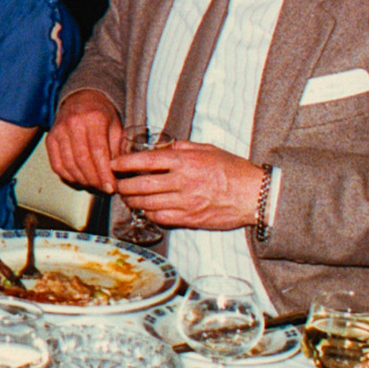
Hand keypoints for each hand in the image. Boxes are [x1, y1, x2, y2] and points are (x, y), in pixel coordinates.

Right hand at [47, 90, 124, 192]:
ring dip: (82, 180)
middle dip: (94, 180)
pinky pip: (57, 165)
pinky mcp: (50, 139)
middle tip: (104, 189)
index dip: (104, 173)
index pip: (98, 152)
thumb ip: (118, 149)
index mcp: (94, 118)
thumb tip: (120, 174)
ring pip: (69, 165)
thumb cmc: (101, 114)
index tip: (111, 186)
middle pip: (82, 161)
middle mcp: (73, 124)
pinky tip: (79, 179)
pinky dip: (68, 177)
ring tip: (94, 185)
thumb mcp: (116, 126)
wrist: (81, 99)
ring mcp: (59, 131)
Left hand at [112, 140, 262, 230]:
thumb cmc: (233, 170)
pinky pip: (161, 217)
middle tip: (117, 184)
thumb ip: (182, 148)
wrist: (255, 195)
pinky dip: (149, 213)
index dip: (125, 162)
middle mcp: (183, 181)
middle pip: (142, 185)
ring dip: (133, 201)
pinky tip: (146, 209)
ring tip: (127, 197)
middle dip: (124, 185)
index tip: (114, 164)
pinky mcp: (190, 218)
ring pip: (148, 203)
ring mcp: (186, 202)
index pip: (147, 160)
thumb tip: (161, 149)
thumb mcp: (208, 150)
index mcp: (186, 161)